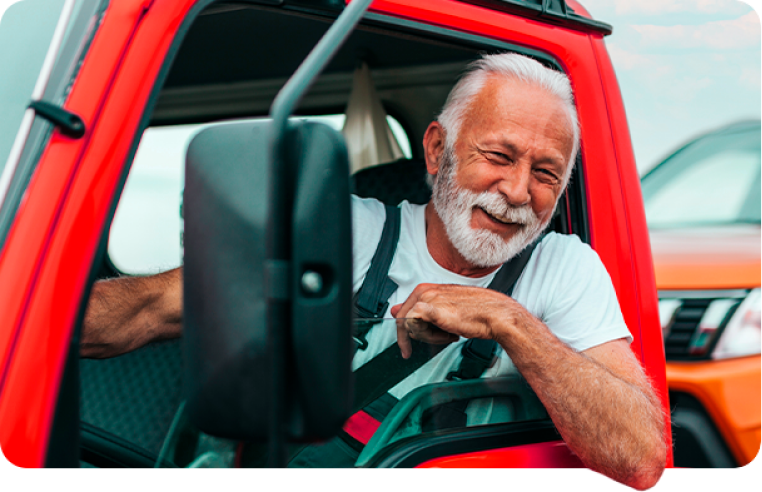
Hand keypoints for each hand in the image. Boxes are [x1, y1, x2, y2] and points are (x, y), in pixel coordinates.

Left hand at [391, 283, 514, 358]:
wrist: (494, 315)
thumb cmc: (476, 312)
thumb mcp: (443, 310)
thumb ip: (419, 310)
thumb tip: (395, 311)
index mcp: (426, 288)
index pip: (404, 313)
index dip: (406, 331)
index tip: (407, 345)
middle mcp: (424, 291)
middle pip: (404, 321)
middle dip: (420, 336)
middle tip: (440, 338)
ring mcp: (427, 299)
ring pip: (412, 327)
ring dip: (432, 337)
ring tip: (451, 333)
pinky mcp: (431, 309)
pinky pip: (415, 326)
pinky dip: (431, 336)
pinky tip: (448, 335)